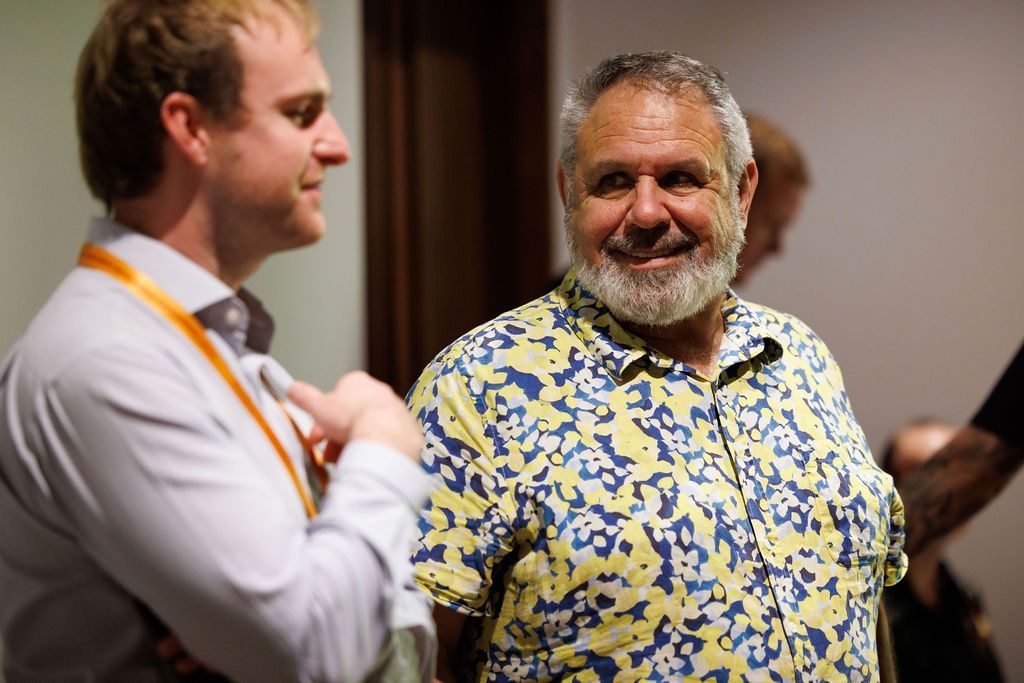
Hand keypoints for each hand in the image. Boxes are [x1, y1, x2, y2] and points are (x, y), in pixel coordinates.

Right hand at [288, 371, 422, 462]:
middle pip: (351, 416)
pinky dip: (373, 449)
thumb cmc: (351, 418)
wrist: (383, 438)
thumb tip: (292, 388)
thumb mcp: (317, 406)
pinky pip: (385, 439)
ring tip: (344, 460)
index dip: (323, 419)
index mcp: (357, 382)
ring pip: (367, 428)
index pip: (336, 398)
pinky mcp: (406, 428)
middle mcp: (378, 392)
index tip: (317, 436)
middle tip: (328, 452)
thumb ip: (303, 397)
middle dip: (336, 436)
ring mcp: (395, 410)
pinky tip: (365, 459)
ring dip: (353, 444)